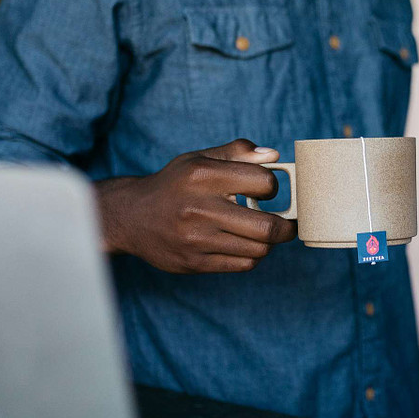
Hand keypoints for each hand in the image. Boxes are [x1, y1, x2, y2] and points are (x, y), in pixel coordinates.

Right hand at [96, 139, 297, 273]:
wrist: (131, 216)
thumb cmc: (174, 185)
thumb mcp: (199, 159)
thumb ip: (237, 152)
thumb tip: (273, 156)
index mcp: (203, 175)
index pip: (263, 182)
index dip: (274, 186)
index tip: (268, 190)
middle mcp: (199, 208)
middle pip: (268, 226)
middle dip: (286, 226)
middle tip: (287, 223)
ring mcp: (196, 239)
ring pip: (259, 249)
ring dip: (268, 242)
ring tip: (261, 233)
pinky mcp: (195, 262)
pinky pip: (243, 265)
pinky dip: (252, 256)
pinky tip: (244, 244)